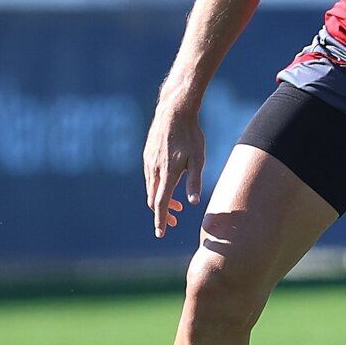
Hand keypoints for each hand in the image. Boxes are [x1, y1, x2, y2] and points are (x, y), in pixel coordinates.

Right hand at [143, 103, 205, 238]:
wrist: (174, 110)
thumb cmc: (191, 135)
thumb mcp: (198, 159)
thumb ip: (195, 182)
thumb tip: (193, 204)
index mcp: (167, 173)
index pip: (161, 204)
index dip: (161, 220)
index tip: (161, 234)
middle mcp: (154, 170)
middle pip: (154, 199)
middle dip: (163, 213)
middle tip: (175, 223)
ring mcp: (148, 162)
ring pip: (151, 188)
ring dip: (162, 200)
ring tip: (179, 205)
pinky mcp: (147, 155)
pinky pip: (150, 177)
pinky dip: (158, 187)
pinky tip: (170, 184)